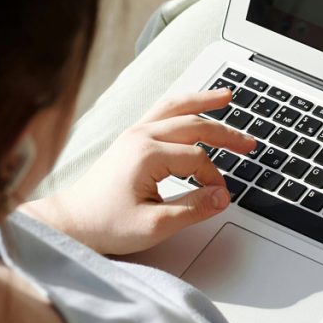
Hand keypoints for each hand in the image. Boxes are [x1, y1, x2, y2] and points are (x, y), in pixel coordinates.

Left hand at [24, 88, 255, 254]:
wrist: (71, 223)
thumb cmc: (105, 225)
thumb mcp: (154, 225)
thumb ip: (193, 209)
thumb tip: (222, 196)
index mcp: (147, 155)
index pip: (198, 159)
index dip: (214, 178)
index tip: (219, 197)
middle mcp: (141, 137)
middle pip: (194, 126)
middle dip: (226, 134)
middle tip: (250, 143)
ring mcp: (133, 135)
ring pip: (175, 108)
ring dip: (203, 102)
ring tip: (226, 96)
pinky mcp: (130, 140)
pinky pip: (161, 112)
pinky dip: (182, 105)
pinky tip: (194, 105)